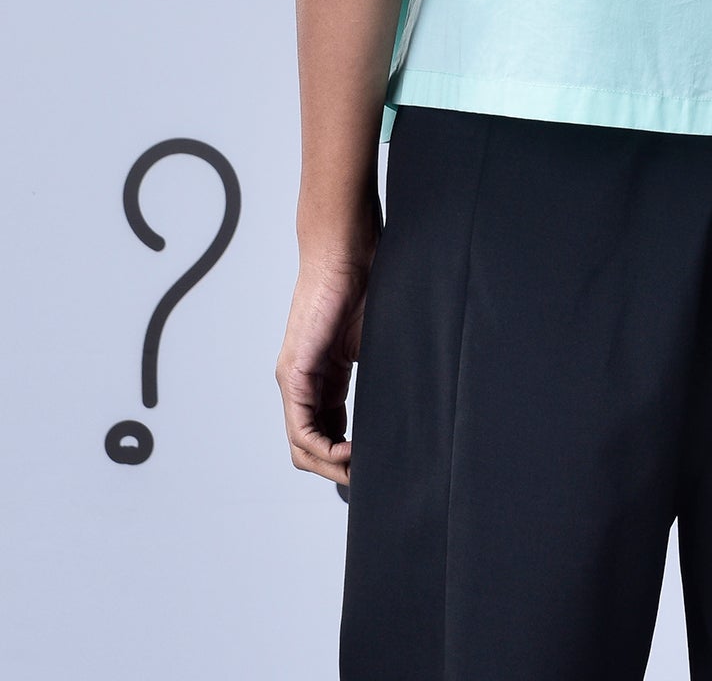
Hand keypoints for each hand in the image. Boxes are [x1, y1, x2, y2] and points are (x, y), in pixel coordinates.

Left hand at [276, 217, 379, 486]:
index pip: (326, 430)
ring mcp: (294, 377)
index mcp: (321, 375)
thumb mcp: (373, 341)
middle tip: (366, 476)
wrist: (348, 248)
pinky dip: (323, 448)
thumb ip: (377, 373)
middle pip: (308, 447)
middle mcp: (300, 381)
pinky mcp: (295, 370)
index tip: (373, 464)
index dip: (346, 454)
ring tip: (359, 470)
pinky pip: (301, 427)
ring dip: (329, 465)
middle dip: (336, 469)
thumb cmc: (366, 282)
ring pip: (301, 443)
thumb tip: (404, 404)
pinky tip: (349, 452)